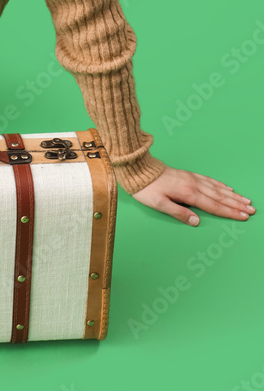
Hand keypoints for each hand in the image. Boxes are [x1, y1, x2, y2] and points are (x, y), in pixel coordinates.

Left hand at [131, 166, 255, 225]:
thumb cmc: (146, 188)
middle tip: (252, 209)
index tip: (244, 216)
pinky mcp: (188, 174)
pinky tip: (227, 187)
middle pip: (220, 196)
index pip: (214, 206)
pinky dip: (220, 185)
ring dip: (232, 195)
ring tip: (245, 200)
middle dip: (237, 204)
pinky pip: (209, 180)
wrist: (139, 169)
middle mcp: (193, 184)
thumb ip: (178, 213)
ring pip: (217, 188)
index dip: (230, 212)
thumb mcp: (158, 204)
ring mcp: (192, 178)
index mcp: (188, 193)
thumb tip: (196, 221)